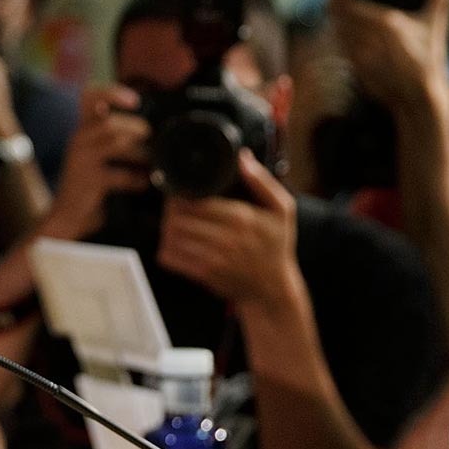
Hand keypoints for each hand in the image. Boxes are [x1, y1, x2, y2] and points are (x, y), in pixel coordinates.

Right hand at [37, 85, 147, 241]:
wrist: (66, 216)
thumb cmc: (87, 185)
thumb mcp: (96, 157)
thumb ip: (114, 140)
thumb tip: (150, 131)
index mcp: (83, 130)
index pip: (89, 98)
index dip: (111, 93)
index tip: (134, 101)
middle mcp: (79, 140)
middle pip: (108, 121)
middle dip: (135, 127)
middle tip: (150, 137)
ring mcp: (81, 160)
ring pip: (114, 141)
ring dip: (140, 151)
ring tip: (151, 161)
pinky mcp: (89, 180)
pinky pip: (117, 174)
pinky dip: (135, 178)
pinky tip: (142, 183)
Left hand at [156, 151, 301, 312]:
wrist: (272, 290)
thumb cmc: (276, 247)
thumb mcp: (282, 211)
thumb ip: (263, 182)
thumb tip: (243, 158)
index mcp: (243, 218)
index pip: (197, 201)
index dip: (181, 193)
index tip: (180, 189)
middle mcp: (226, 239)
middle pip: (179, 217)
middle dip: (171, 208)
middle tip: (173, 203)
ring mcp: (213, 259)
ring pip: (171, 236)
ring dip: (167, 226)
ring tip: (172, 220)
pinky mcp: (203, 275)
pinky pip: (171, 258)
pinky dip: (166, 247)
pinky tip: (174, 241)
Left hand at [328, 0, 448, 121]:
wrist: (419, 96)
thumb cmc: (429, 58)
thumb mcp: (435, 25)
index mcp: (387, 24)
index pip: (350, 6)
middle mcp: (370, 39)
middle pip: (339, 18)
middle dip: (333, 7)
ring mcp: (360, 56)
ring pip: (337, 33)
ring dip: (334, 22)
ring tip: (336, 13)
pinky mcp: (355, 69)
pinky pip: (341, 49)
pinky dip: (339, 39)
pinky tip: (341, 33)